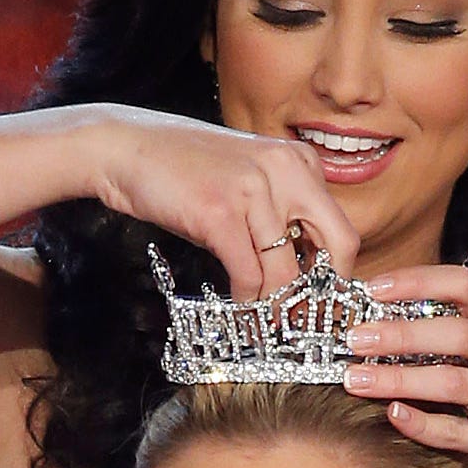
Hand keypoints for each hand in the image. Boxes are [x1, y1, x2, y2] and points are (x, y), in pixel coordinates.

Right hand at [83, 104, 360, 297]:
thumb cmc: (183, 172)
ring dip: (274, 305)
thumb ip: (280, 212)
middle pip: (337, 245)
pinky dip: (245, 299)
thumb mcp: (247, 179)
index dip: (336, 273)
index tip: (320, 300)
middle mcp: (285, 169)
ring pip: (287, 270)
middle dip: (323, 290)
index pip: (342, 228)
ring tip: (264, 319)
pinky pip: (248, 274)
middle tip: (303, 318)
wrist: (125, 148)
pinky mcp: (220, 212)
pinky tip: (238, 304)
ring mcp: (254, 189)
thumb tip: (304, 272)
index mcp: (298, 161)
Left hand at [343, 264, 467, 467]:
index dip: (416, 281)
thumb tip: (395, 321)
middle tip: (354, 338)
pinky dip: (422, 424)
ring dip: (398, 379)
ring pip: (451, 383)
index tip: (373, 288)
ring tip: (356, 379)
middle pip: (453, 333)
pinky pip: (458, 432)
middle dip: (398, 334)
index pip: (462, 285)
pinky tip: (393, 416)